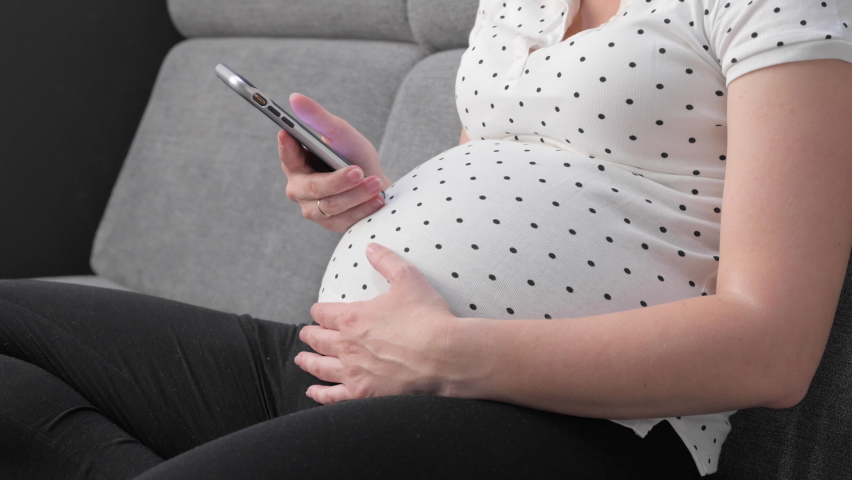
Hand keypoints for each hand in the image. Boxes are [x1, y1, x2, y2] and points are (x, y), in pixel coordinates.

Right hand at [279, 93, 391, 232]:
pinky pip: (345, 219)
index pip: (287, 155)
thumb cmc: (356, 157)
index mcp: (296, 163)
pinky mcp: (331, 225)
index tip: (288, 133)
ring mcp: (313, 209)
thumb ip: (320, 119)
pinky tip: (378, 199)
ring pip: (332, 205)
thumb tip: (295, 98)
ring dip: (358, 194)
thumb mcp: (342, 135)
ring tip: (376, 183)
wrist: (378, 186)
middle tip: (359, 171)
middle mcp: (299, 188)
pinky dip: (364, 208)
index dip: (286, 146)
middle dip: (338, 180)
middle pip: (313, 187)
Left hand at [296, 243, 458, 403]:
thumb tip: (371, 247)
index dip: (319, 312)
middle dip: (310, 336)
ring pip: (321, 367)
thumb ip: (387, 261)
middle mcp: (347, 346)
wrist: (444, 355)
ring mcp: (353, 372)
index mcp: (353, 318)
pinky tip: (314, 392)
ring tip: (301, 359)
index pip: (325, 313)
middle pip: (319, 340)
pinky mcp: (363, 394)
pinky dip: (320, 394)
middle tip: (306, 335)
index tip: (317, 312)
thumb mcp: (408, 279)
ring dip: (308, 362)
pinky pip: (333, 396)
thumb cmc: (427, 317)